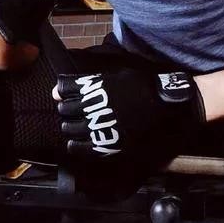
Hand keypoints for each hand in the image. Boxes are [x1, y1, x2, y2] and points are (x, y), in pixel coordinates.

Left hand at [53, 68, 205, 166]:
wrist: (162, 104)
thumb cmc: (141, 85)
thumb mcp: (116, 75)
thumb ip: (92, 80)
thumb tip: (68, 85)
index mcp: (96, 86)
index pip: (65, 88)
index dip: (61, 91)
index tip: (60, 94)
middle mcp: (95, 105)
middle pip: (66, 108)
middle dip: (65, 108)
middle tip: (68, 110)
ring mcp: (101, 125)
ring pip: (71, 128)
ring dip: (69, 125)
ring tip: (73, 125)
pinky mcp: (108, 142)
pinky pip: (83, 147)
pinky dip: (75, 145)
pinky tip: (74, 143)